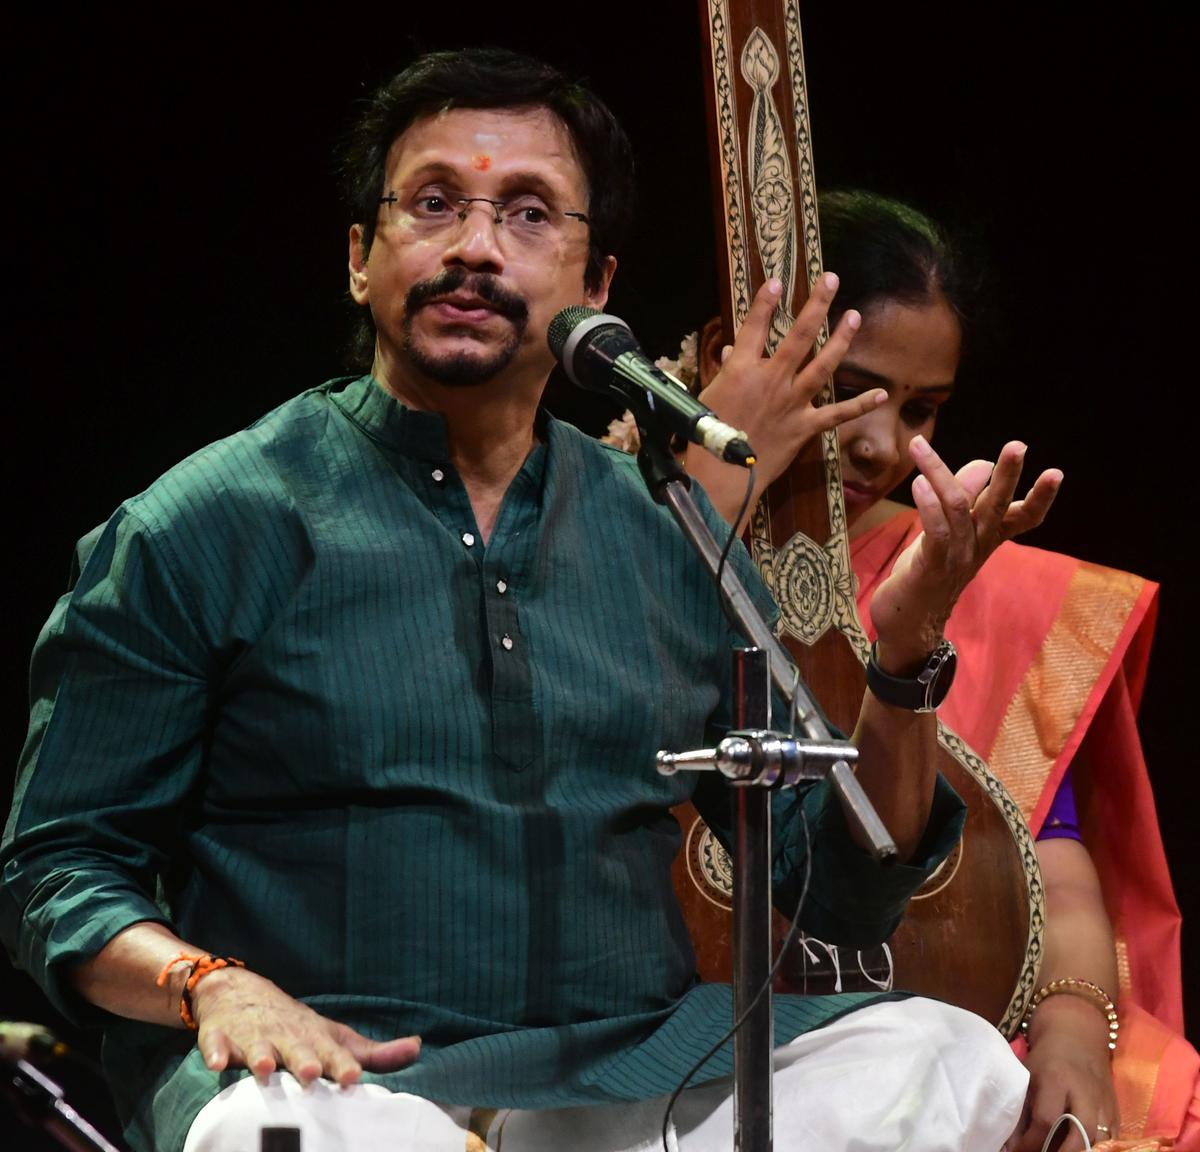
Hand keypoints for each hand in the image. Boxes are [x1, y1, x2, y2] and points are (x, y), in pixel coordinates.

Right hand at [191, 965, 420, 1085]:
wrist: (240, 990)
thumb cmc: (296, 1026)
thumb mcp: (334, 1036)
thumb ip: (373, 1052)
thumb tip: (418, 1048)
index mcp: (314, 1037)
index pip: (333, 1052)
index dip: (343, 1064)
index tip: (354, 1078)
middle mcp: (286, 1034)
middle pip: (297, 1047)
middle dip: (304, 1059)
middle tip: (312, 1073)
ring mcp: (252, 1033)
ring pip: (257, 1045)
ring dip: (262, 1055)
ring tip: (267, 1068)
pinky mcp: (220, 1035)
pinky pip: (215, 1044)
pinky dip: (214, 1052)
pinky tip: (215, 1063)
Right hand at [688, 274, 882, 526]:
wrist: (723, 475)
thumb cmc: (708, 437)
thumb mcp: (710, 397)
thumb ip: (726, 371)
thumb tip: (734, 352)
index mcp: (742, 370)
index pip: (756, 326)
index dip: (766, 301)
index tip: (777, 281)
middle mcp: (772, 379)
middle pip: (799, 335)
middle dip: (817, 304)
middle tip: (831, 280)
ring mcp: (792, 402)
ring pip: (823, 365)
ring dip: (841, 339)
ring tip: (854, 317)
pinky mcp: (804, 427)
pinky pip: (837, 414)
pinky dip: (860, 405)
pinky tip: (880, 394)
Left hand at [870, 436, 1061, 667]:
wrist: (909, 620)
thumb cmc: (930, 568)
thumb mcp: (952, 531)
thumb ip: (966, 500)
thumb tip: (983, 466)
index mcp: (990, 538)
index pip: (1025, 517)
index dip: (1042, 498)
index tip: (1056, 473)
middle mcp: (978, 546)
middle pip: (998, 506)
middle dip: (1008, 475)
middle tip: (1017, 446)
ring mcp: (957, 557)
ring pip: (957, 507)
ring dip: (939, 472)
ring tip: (920, 446)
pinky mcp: (932, 566)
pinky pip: (936, 531)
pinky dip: (927, 504)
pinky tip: (918, 483)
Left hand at [1009, 998, 1119, 1150]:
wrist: (1077, 1035)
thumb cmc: (1046, 1058)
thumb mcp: (1028, 1074)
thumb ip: (1021, 1108)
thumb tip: (1010, 1144)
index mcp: (1056, 1079)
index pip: (1046, 1119)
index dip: (1032, 1142)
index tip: (1019, 1151)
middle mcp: (1083, 1092)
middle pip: (1081, 1133)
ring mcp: (1104, 1103)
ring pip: (1101, 1140)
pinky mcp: (1116, 1111)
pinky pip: (1112, 1139)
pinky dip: (1098, 1149)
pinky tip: (1080, 1149)